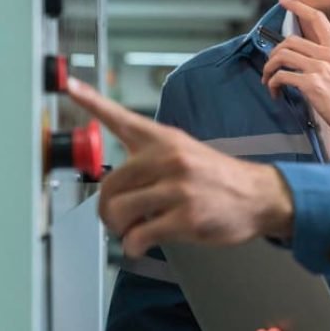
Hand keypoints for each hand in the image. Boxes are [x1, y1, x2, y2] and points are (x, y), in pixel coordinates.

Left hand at [66, 78, 293, 255]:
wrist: (260, 195)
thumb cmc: (219, 178)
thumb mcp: (186, 153)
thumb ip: (150, 160)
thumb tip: (113, 186)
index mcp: (165, 139)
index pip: (121, 118)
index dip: (91, 101)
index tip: (68, 85)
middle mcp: (169, 159)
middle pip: (108, 185)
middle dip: (107, 209)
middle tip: (118, 218)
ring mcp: (178, 188)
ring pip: (118, 212)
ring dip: (119, 229)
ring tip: (133, 229)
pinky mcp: (185, 217)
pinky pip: (138, 236)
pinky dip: (134, 245)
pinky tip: (144, 242)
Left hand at [262, 0, 329, 163]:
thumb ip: (328, 56)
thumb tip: (304, 52)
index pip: (317, 18)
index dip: (298, 6)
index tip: (285, 1)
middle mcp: (329, 53)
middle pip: (290, 40)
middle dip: (274, 53)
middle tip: (271, 66)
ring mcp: (320, 68)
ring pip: (281, 56)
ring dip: (269, 68)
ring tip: (269, 80)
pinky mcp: (312, 84)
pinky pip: (282, 76)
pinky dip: (273, 83)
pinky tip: (276, 92)